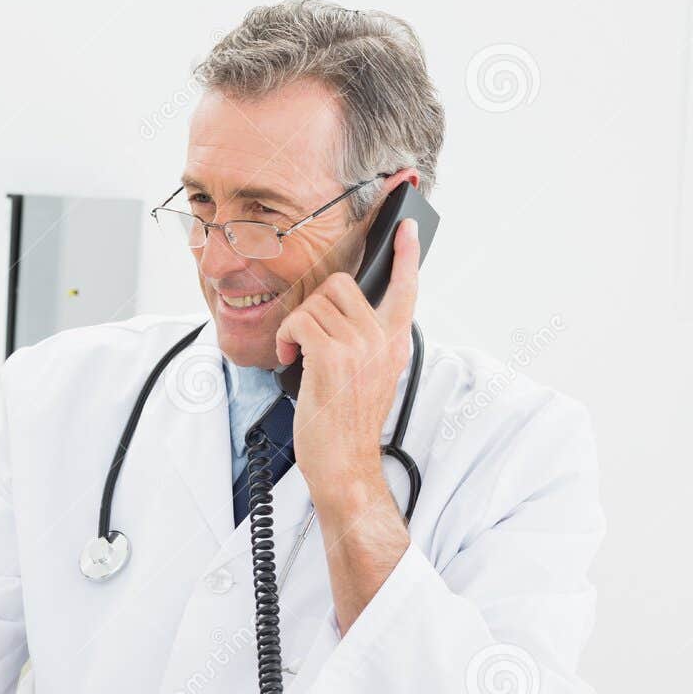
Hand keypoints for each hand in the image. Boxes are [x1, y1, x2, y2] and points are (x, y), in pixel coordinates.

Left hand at [277, 219, 420, 513]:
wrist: (344, 464)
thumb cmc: (347, 427)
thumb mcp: (370, 379)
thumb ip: (367, 345)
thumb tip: (341, 317)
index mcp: (395, 344)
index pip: (406, 290)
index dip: (406, 256)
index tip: (406, 229)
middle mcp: (382, 341)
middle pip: (342, 284)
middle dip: (314, 304)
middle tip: (305, 336)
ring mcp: (360, 347)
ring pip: (317, 301)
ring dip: (296, 324)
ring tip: (296, 352)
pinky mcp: (333, 356)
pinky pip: (300, 320)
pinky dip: (286, 335)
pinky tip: (288, 355)